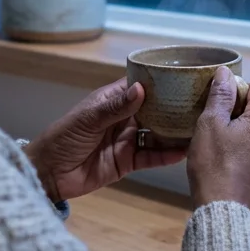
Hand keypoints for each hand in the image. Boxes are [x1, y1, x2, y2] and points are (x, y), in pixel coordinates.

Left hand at [25, 79, 188, 203]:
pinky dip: (167, 155)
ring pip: (157, 134)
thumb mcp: (88, 119)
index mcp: (112, 101)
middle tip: (201, 103)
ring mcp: (127, 140)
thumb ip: (116, 107)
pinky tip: (185, 151)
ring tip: (199, 126)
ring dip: (175, 132)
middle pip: (154, 110)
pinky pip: (151, 157)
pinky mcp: (128, 162)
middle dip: (174, 108)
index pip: (140, 86)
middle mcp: (124, 118)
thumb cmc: (63, 138)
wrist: (49, 174)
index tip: (185, 76)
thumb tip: (142, 90)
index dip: (160, 82)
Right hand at [186, 67, 249, 211]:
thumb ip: (221, 95)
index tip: (221, 106)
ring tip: (224, 150)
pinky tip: (233, 165)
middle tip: (218, 129)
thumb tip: (226, 73)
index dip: (238, 91)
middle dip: (242, 114)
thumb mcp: (210, 124)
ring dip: (247, 134)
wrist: (225, 212)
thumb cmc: (214, 166)